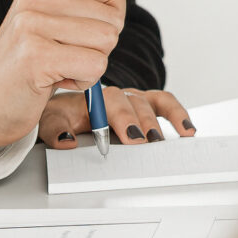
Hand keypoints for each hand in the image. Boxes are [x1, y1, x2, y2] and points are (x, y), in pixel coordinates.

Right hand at [0, 0, 143, 157]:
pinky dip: (84, 81)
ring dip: (91, 63)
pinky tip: (54, 81)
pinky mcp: (35, 56)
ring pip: (108, 41)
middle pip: (114, 17)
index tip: (77, 29)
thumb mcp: (63, 17)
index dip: (109, 14)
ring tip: (57, 66)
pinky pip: (96, 66)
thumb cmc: (29, 60)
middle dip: (99, 43)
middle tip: (62, 53)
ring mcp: (32, 25)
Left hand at [38, 86, 194, 147]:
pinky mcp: (146, 104)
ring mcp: (133, 98)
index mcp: (95, 97)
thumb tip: (67, 141)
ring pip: (153, 103)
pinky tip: (187, 130)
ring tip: (176, 135)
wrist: (63, 107)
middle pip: (135, 104)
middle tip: (150, 141)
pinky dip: (178, 114)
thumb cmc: (59, 114)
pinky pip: (165, 104)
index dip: (123, 119)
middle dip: (144, 123)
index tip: (130, 136)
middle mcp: (118, 95)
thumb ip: (55, 130)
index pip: (112, 103)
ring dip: (166, 119)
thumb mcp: (49, 122)